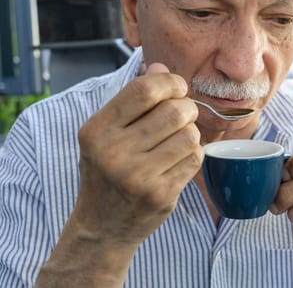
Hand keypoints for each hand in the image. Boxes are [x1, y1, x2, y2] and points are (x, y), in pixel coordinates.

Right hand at [73, 62, 202, 245]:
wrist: (102, 227)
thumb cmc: (105, 172)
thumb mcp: (105, 134)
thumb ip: (131, 99)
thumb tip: (160, 66)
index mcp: (96, 130)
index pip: (144, 89)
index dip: (170, 82)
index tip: (177, 87)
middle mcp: (113, 152)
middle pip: (175, 110)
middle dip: (186, 107)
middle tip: (183, 115)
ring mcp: (138, 177)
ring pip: (190, 134)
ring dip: (190, 133)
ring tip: (178, 141)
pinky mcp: (160, 195)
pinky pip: (195, 158)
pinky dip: (193, 154)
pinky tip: (178, 160)